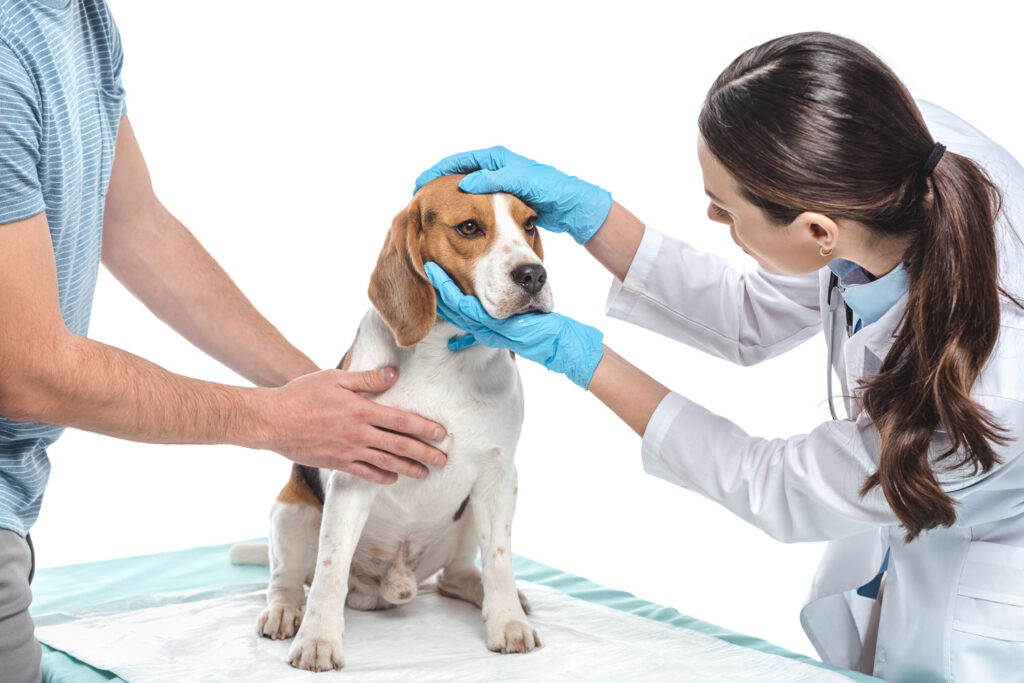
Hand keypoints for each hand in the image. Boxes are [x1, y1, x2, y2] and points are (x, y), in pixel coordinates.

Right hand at [261, 367, 447, 483]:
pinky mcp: (336, 463)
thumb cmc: (302, 395)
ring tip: (425, 473)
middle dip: (424, 453)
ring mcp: (348, 451)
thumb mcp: (335, 378)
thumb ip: (366, 379)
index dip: (424, 428)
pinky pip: (364, 473)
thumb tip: (393, 374)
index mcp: (361, 411)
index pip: (401, 421)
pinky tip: (393, 478)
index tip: (441, 434)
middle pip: (399, 446)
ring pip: (385, 463)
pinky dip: (381, 476)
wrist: (272, 421)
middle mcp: (358, 434)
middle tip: (443, 460)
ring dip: (408, 469)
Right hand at [414, 146, 612, 244]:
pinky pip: (477, 202)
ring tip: (432, 209)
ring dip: (450, 197)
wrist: (571, 205)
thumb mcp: (519, 181)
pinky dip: (464, 208)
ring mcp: (498, 184)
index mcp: (495, 158)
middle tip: (419, 197)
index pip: (458, 161)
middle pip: (458, 174)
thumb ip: (491, 181)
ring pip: (467, 190)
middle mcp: (495, 168)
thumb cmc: (549, 188)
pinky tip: (455, 220)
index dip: (437, 172)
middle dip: (439, 184)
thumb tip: (463, 184)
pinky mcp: (503, 200)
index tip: (420, 183)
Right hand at [424, 262, 604, 388]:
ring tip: (430, 271)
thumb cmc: (540, 322)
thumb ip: (504, 298)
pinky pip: (470, 314)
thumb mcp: (518, 309)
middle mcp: (482, 326)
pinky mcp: (493, 329)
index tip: (433, 266)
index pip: (458, 303)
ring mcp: (486, 328)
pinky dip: (456, 299)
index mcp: (485, 321)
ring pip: (456, 309)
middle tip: (424, 264)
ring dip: (441, 290)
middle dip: (436, 285)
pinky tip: (447, 286)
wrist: (556, 342)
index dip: (443, 286)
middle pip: (452, 306)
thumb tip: (504, 275)